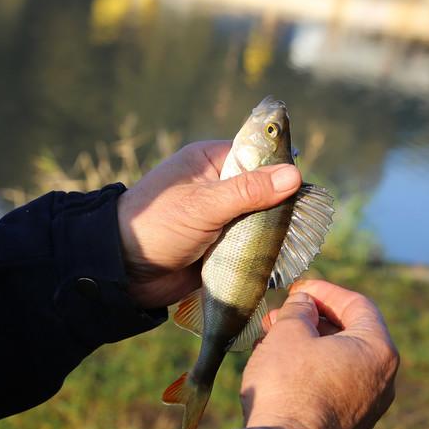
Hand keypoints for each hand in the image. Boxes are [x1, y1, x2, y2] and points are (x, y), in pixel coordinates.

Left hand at [117, 141, 301, 308]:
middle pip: (263, 189)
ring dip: (273, 232)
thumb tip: (294, 175)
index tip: (305, 187)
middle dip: (282, 205)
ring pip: (260, 219)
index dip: (281, 168)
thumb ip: (248, 192)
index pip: (256, 155)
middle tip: (305, 222)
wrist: (123, 273)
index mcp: (209, 161)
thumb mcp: (204, 205)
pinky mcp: (220, 245)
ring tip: (298, 244)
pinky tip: (281, 260)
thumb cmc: (157, 225)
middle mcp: (217, 185)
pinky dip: (262, 252)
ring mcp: (220, 216)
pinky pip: (250, 244)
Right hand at [241, 280, 399, 428]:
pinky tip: (280, 366)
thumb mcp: (289, 334)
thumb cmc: (288, 387)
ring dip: (308, 344)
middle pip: (350, 332)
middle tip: (281, 313)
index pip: (357, 304)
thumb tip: (304, 304)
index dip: (325, 291)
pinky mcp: (349, 426)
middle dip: (313, 318)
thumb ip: (299, 310)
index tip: (298, 289)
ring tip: (272, 338)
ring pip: (339, 360)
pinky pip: (334, 384)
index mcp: (378, 349)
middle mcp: (383, 378)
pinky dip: (311, 369)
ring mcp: (368, 406)